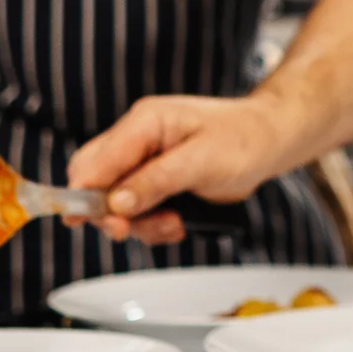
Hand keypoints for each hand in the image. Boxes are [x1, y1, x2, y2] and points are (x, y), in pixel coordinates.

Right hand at [66, 95, 285, 244]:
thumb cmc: (244, 140)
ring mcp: (145, 160)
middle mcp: (138, 139)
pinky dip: (153, 223)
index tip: (82, 220)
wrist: (270, 140)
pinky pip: (137, 209)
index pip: (95, 161)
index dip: (84, 193)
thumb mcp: (202, 161)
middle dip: (110, 212)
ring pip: (114, 201)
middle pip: (94, 180)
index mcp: (144, 122)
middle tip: (130, 229)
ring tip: (174, 223)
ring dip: (139, 222)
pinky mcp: (155, 179)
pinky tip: (177, 222)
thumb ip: (157, 181)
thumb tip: (117, 204)